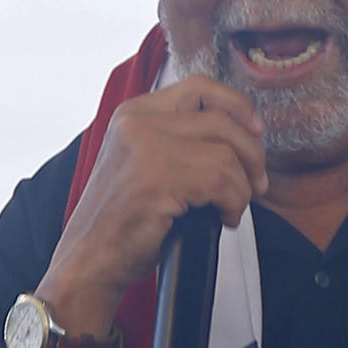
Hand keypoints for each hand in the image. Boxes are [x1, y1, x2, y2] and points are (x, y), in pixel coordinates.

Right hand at [37, 77, 267, 335]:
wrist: (90, 259)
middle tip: (257, 184)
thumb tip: (241, 138)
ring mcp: (147, 149)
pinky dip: (233, 203)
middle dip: (252, 154)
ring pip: (227, 154)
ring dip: (242, 187)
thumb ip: (178, 141)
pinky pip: (221, 181)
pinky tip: (223, 219)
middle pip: (222, 121)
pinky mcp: (158, 180)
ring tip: (231, 209)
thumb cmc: (122, 221)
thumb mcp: (143, 164)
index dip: (238, 106)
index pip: (199, 88)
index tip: (256, 131)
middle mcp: (139, 123)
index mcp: (134, 113)